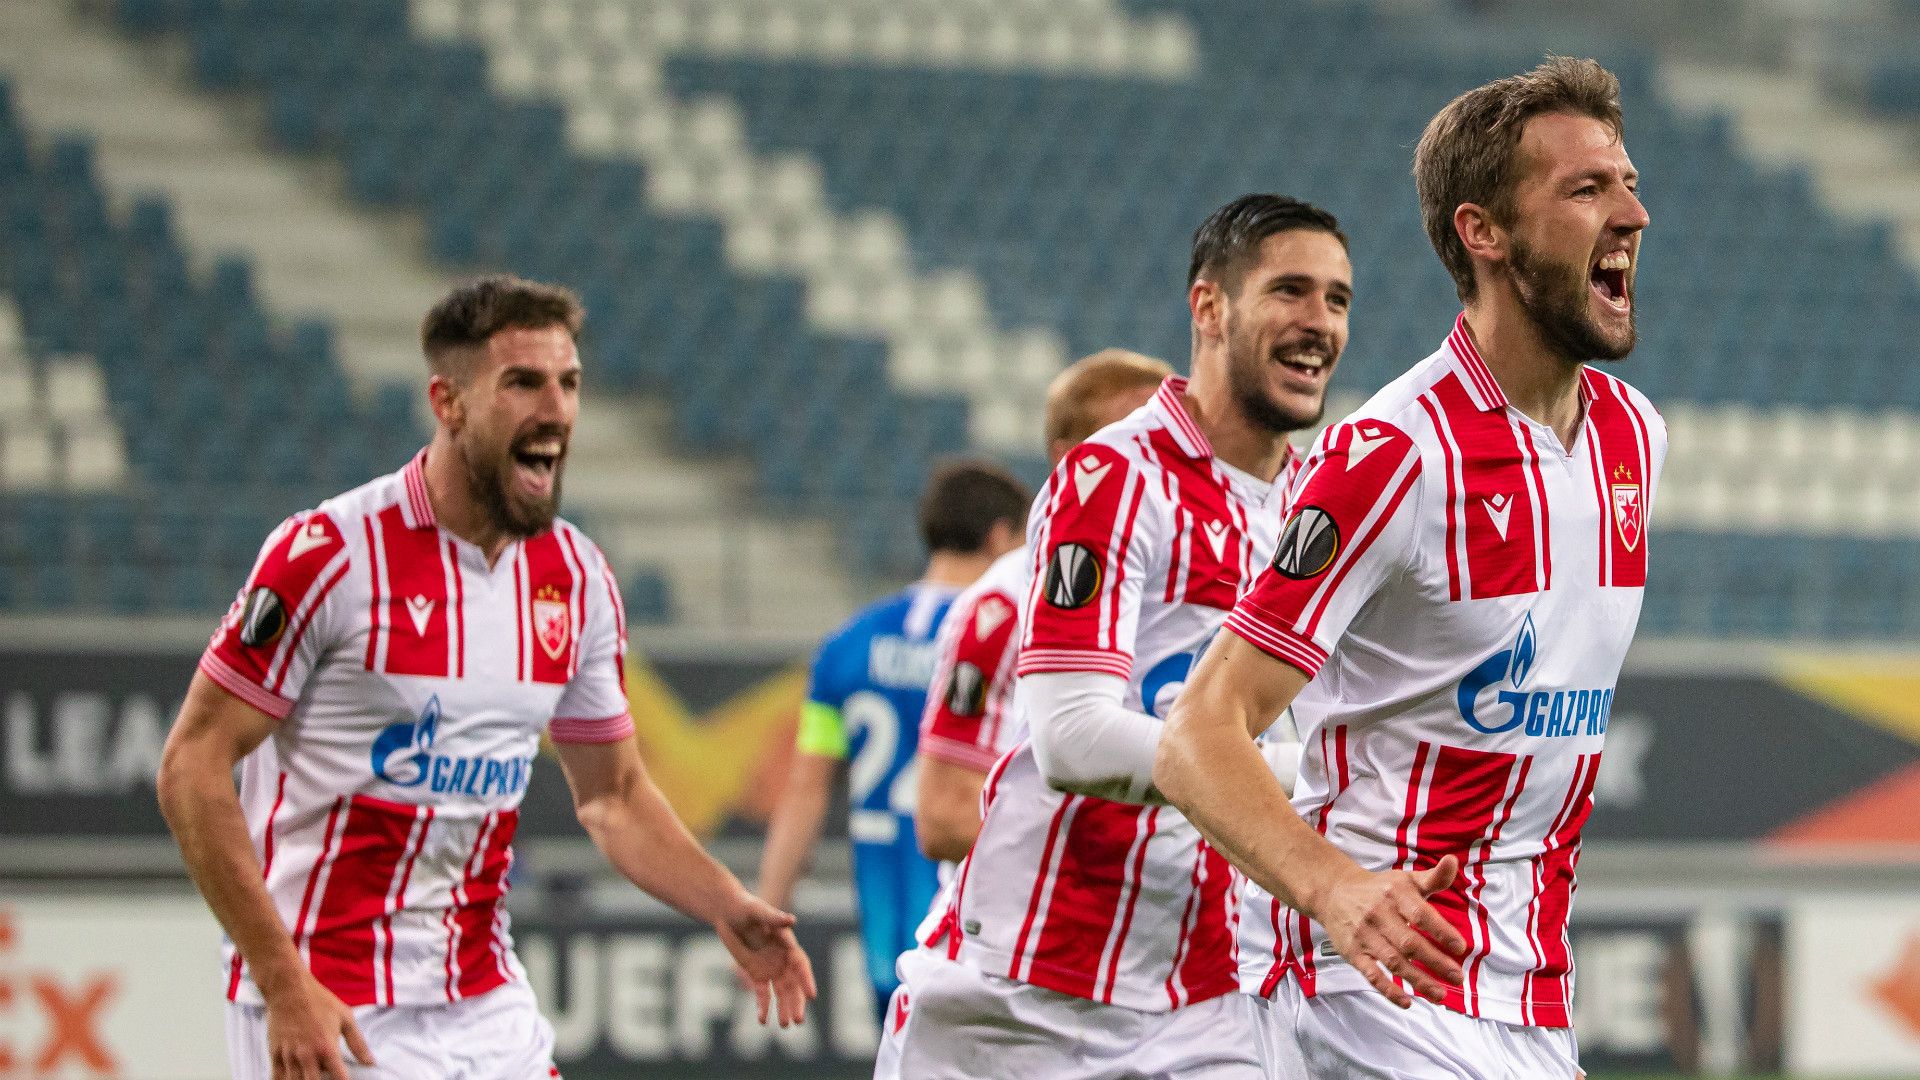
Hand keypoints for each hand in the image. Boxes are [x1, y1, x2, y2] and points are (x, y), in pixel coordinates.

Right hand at [263, 967, 373, 1079]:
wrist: (289, 989)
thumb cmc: (319, 1001)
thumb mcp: (345, 1018)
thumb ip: (358, 1043)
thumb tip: (370, 1062)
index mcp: (327, 1047)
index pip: (339, 1078)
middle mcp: (307, 1055)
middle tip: (327, 1077)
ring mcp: (289, 1056)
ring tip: (312, 1075)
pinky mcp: (274, 1053)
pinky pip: (277, 1077)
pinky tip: (293, 1078)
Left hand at [716, 893, 817, 1026]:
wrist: (729, 911)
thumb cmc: (746, 907)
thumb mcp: (758, 910)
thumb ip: (775, 918)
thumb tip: (791, 920)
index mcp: (788, 944)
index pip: (801, 966)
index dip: (807, 980)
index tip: (812, 996)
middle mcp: (782, 959)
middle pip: (793, 985)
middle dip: (796, 1002)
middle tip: (799, 1020)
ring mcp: (770, 968)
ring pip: (780, 993)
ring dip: (784, 1009)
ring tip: (786, 1025)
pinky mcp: (755, 974)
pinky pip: (761, 994)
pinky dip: (763, 1007)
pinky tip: (763, 1021)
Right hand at [1310, 856, 1467, 1008]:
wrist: (1333, 892)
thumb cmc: (1379, 889)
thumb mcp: (1406, 879)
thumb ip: (1434, 877)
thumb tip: (1453, 861)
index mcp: (1395, 894)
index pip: (1420, 914)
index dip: (1441, 932)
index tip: (1460, 948)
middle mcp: (1379, 914)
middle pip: (1409, 942)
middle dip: (1435, 962)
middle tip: (1458, 977)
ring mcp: (1365, 935)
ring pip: (1394, 961)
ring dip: (1418, 980)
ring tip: (1440, 994)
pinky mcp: (1353, 953)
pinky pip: (1371, 974)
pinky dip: (1388, 989)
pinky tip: (1407, 1001)